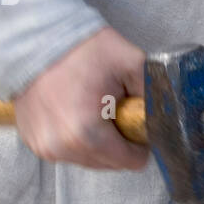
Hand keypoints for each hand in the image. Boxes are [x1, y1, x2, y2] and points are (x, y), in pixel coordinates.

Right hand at [12, 26, 148, 171]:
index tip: (134, 120)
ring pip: (89, 159)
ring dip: (98, 142)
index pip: (131, 161)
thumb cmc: (82, 49)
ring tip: (93, 110)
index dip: (139, 142)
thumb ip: (155, 93)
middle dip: (119, 142)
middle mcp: (62, 147)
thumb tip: (169, 115)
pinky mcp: (34, 142)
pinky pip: (67, 152)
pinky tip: (76, 113)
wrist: (36, 39)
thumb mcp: (130, 63)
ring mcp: (45, 147)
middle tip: (114, 111)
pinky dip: (76, 139)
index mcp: (87, 133)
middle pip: (110, 163)